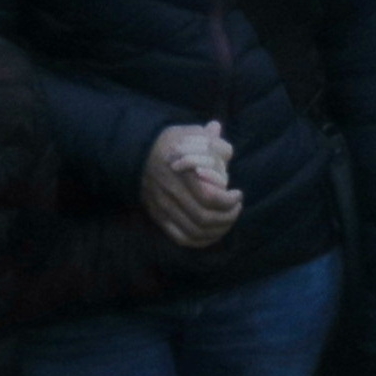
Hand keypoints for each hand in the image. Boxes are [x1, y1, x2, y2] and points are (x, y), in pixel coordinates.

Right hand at [143, 122, 241, 247]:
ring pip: (194, 231)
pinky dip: (200, 240)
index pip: (208, 197)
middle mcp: (170, 193)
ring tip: (228, 218)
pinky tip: (212, 232)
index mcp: (181, 172)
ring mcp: (163, 208)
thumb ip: (211, 139)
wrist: (137, 154)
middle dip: (227, 216)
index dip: (228, 201)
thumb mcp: (190, 134)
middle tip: (236, 207)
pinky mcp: (159, 218)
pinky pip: (181, 238)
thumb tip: (223, 142)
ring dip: (217, 230)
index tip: (238, 194)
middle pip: (204, 218)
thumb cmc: (171, 143)